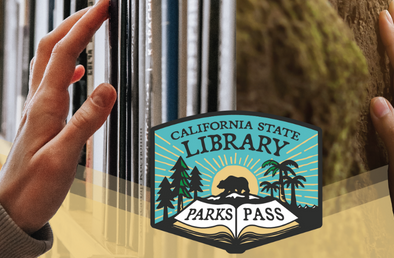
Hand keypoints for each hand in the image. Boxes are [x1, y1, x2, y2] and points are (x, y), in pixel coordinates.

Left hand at [0, 0, 115, 234]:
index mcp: (45, 105)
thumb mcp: (63, 157)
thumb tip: (108, 87)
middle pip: (53, 48)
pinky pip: (52, 81)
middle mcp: (39, 101)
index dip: (84, 26)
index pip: (66, 54)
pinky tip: (78, 71)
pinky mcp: (43, 119)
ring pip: (49, 61)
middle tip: (100, 8)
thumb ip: (86, 121)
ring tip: (88, 27)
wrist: (12, 209)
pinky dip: (66, 66)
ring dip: (69, 38)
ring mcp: (39, 109)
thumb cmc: (34, 188)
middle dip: (75, 22)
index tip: (104, 7)